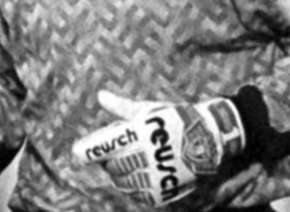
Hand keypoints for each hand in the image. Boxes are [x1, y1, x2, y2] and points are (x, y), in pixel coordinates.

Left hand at [72, 90, 245, 206]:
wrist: (210, 138)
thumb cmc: (176, 119)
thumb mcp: (149, 110)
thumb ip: (121, 107)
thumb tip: (101, 95)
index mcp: (138, 134)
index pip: (101, 148)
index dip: (87, 151)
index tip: (79, 152)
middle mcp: (144, 156)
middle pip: (110, 166)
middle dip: (110, 160)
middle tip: (119, 151)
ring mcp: (153, 176)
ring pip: (121, 181)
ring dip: (121, 174)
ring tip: (134, 161)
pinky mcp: (161, 191)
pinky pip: (136, 194)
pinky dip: (134, 186)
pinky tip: (142, 174)